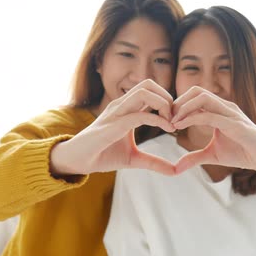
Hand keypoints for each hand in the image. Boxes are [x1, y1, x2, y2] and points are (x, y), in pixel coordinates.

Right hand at [51, 79, 176, 175]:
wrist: (79, 161)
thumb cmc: (103, 155)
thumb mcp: (134, 159)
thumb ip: (154, 162)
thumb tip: (175, 172)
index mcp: (126, 108)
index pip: (150, 91)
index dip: (167, 101)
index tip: (176, 120)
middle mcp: (121, 105)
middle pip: (149, 84)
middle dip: (167, 97)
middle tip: (176, 118)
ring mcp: (116, 112)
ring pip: (144, 91)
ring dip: (163, 103)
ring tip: (172, 122)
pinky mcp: (113, 124)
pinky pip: (139, 115)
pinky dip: (158, 119)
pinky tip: (168, 129)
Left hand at [171, 86, 255, 175]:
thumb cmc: (243, 153)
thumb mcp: (213, 155)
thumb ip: (194, 157)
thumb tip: (176, 167)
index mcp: (219, 109)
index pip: (194, 97)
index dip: (178, 105)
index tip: (165, 120)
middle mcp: (225, 106)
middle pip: (196, 91)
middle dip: (178, 102)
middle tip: (165, 118)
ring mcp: (231, 113)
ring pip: (202, 98)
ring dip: (183, 107)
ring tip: (171, 122)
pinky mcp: (236, 124)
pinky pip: (210, 115)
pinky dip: (192, 118)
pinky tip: (179, 126)